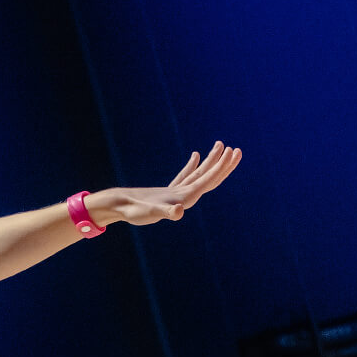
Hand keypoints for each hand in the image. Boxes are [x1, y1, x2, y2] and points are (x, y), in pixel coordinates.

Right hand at [91, 141, 241, 227]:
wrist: (119, 209)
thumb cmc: (134, 211)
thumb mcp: (150, 212)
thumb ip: (166, 212)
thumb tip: (179, 211)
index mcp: (186, 198)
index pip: (209, 180)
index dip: (222, 167)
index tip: (232, 152)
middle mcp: (185, 196)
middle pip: (210, 178)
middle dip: (224, 164)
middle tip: (236, 149)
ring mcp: (177, 193)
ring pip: (200, 175)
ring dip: (212, 161)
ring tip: (220, 145)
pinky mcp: (169, 192)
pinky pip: (186, 176)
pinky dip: (193, 165)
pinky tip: (196, 155)